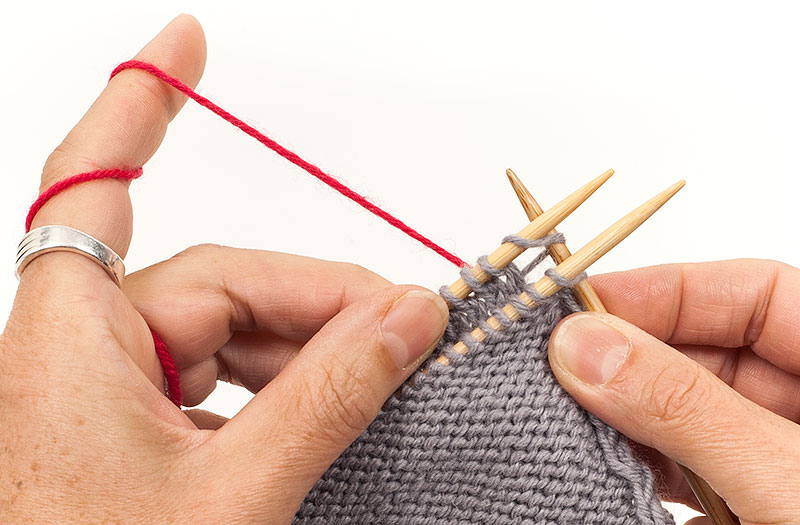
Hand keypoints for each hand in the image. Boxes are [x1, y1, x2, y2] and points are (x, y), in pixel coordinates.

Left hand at [0, 16, 447, 522]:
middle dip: (324, 299)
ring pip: (233, 333)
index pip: (100, 183)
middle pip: (221, 280)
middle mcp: (87, 346)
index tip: (188, 37)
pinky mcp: (140, 426)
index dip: (142, 101)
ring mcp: (115, 387)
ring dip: (317, 350)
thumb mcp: (234, 497)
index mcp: (71, 336)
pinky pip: (227, 377)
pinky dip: (290, 387)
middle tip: (417, 329)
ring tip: (395, 378)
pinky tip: (343, 411)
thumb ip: (326, 395)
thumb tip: (409, 315)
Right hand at [548, 259, 799, 523]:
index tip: (580, 308)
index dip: (665, 290)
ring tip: (567, 418)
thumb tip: (585, 345)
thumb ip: (686, 408)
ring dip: (625, 419)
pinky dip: (641, 473)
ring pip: (685, 415)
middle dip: (629, 360)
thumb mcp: (782, 476)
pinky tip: (604, 472)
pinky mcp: (749, 510)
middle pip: (706, 354)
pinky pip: (688, 475)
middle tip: (557, 368)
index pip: (754, 293)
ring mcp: (777, 465)